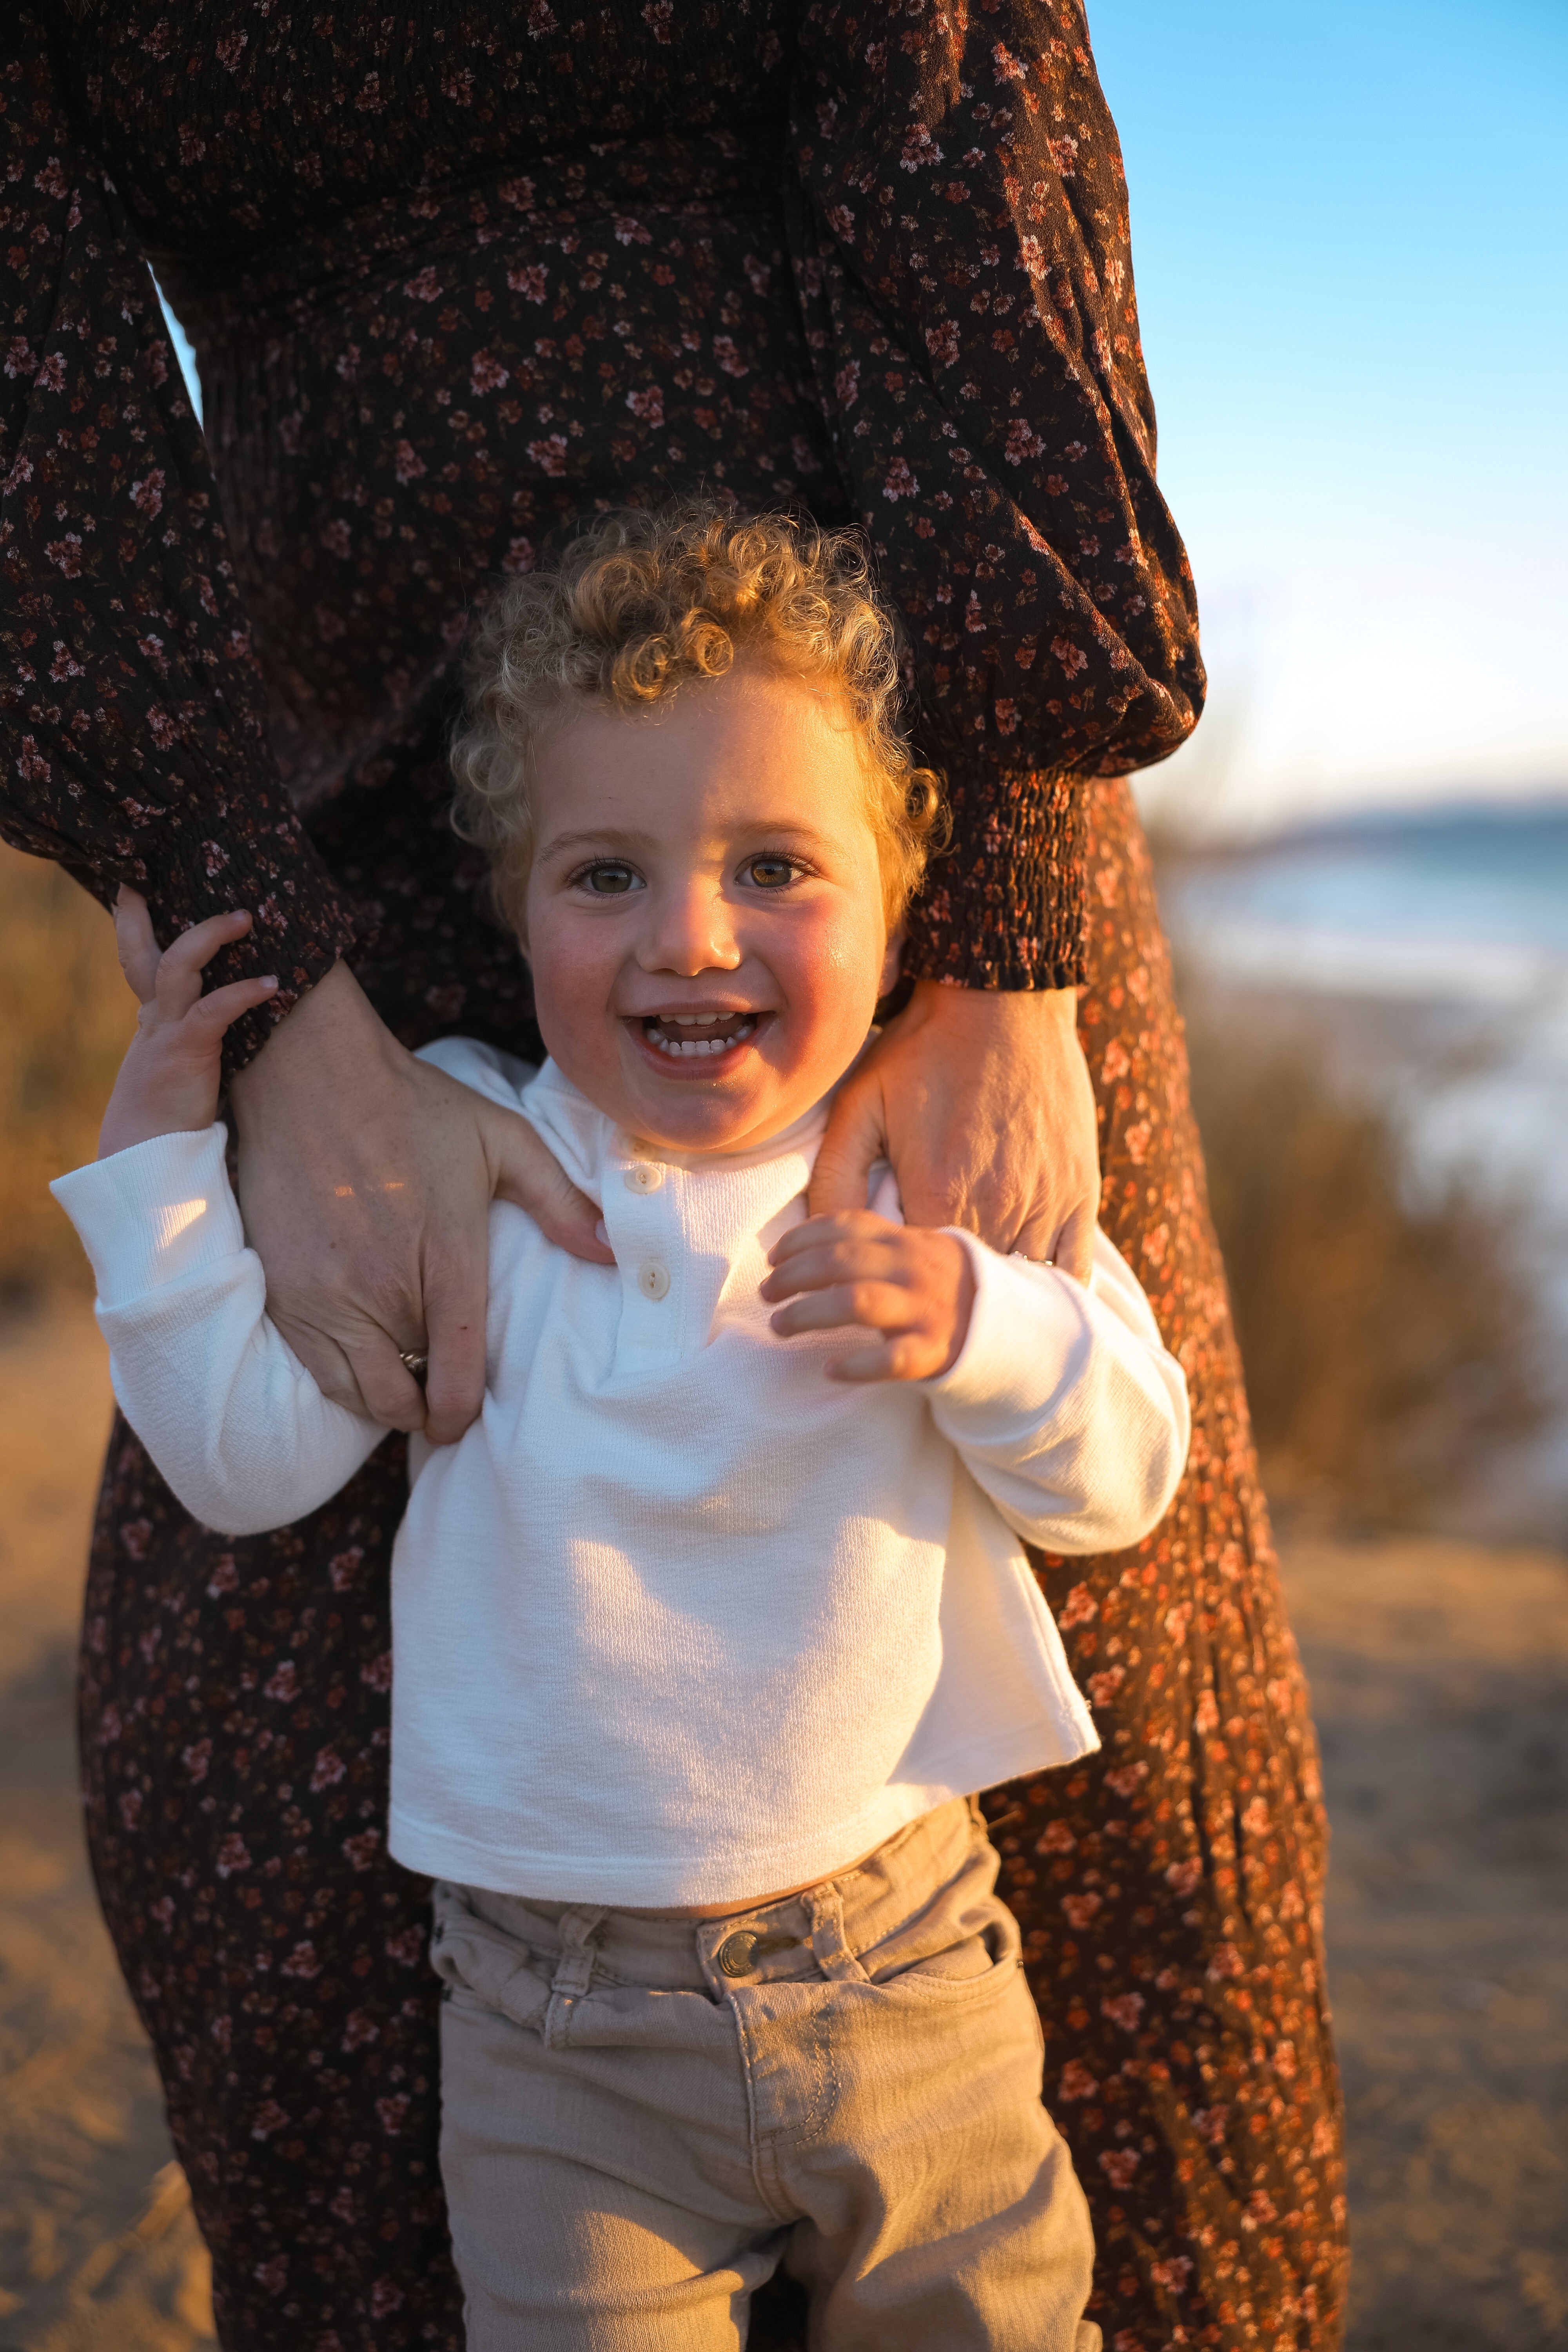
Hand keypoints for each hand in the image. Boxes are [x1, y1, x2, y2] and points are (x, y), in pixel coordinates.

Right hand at [99, 891, 279, 1157]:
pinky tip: (272, 986)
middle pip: (141, 954)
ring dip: (210, 936)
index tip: (132, 891)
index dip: (134, 926)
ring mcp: (167, 1030)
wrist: (148, 1154)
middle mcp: (154, 1017)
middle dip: (141, 917)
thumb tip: (224, 1021)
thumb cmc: (171, 1112)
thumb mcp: (178, 1064)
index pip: (139, 962)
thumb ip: (194, 1036)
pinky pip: (214, 1009)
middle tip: (149, 881)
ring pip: (178, 965)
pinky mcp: (186, 1050)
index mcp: (153, 1018)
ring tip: (245, 917)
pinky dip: (243, 993)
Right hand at [230, 959, 612, 1441]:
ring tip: (407, 1382)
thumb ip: (560, 1201)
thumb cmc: (414, 1108)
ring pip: (360, 1396)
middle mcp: (380, 1290)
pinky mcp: (283, 1296)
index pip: (458, 1374)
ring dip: (387, 1402)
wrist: (310, 1075)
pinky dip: (345, 1382)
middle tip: (442, 1397)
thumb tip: (614, 1255)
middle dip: (429, 1410)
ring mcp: (324, 1299)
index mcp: (444, 1259)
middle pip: (407, 1397)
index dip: (464, 1414)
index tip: (467, 1417)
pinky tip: (365, 1360)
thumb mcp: (503, 1140)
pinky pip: (317, 1373)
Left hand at [761, 1211, 975, 1380]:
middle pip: (839, 1261)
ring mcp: (922, 1309)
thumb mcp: (911, 1250)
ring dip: (809, 1313)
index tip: (772, 1258)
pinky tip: (830, 1369)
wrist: (1003, 1324)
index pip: (844, 1226)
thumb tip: (804, 1242)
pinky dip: (856, 1366)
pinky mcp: (931, 1351)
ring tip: (779, 1325)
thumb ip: (868, 1242)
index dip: (801, 1239)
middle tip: (766, 1294)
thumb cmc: (940, 1286)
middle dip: (793, 1276)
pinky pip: (890, 1359)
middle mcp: (910, 1269)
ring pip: (857, 1302)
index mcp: (902, 1241)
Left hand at [807, 980, 1098, 1279]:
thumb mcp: (861, 1105)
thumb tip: (812, 1238)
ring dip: (996, 1303)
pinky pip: (1072, 1268)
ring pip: (1023, 1288)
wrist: (1003, 998)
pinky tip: (1029, 1298)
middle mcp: (997, 1207)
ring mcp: (1046, 1202)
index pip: (912, 1280)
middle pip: (968, 1292)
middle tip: (927, 1302)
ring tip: (973, 1307)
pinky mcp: (1081, 1191)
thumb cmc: (924, 1049)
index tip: (885, 1288)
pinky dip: (1051, 1291)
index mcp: (938, 1194)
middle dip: (945, 1304)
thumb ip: (833, 1176)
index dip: (896, 1292)